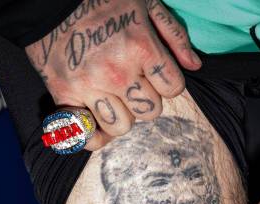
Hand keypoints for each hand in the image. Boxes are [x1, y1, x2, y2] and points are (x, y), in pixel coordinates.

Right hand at [25, 0, 200, 149]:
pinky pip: (86, 135)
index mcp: (141, 47)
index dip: (167, 82)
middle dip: (146, 99)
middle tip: (132, 83)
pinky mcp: (64, 95)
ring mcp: (90, 86)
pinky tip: (93, 119)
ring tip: (111, 97)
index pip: (173, 88)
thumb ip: (174, 34)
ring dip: (121, 115)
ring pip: (122, 126)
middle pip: (150, 112)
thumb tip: (194, 66)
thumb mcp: (145, 2)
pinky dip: (91, 134)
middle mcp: (117, 72)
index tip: (154, 72)